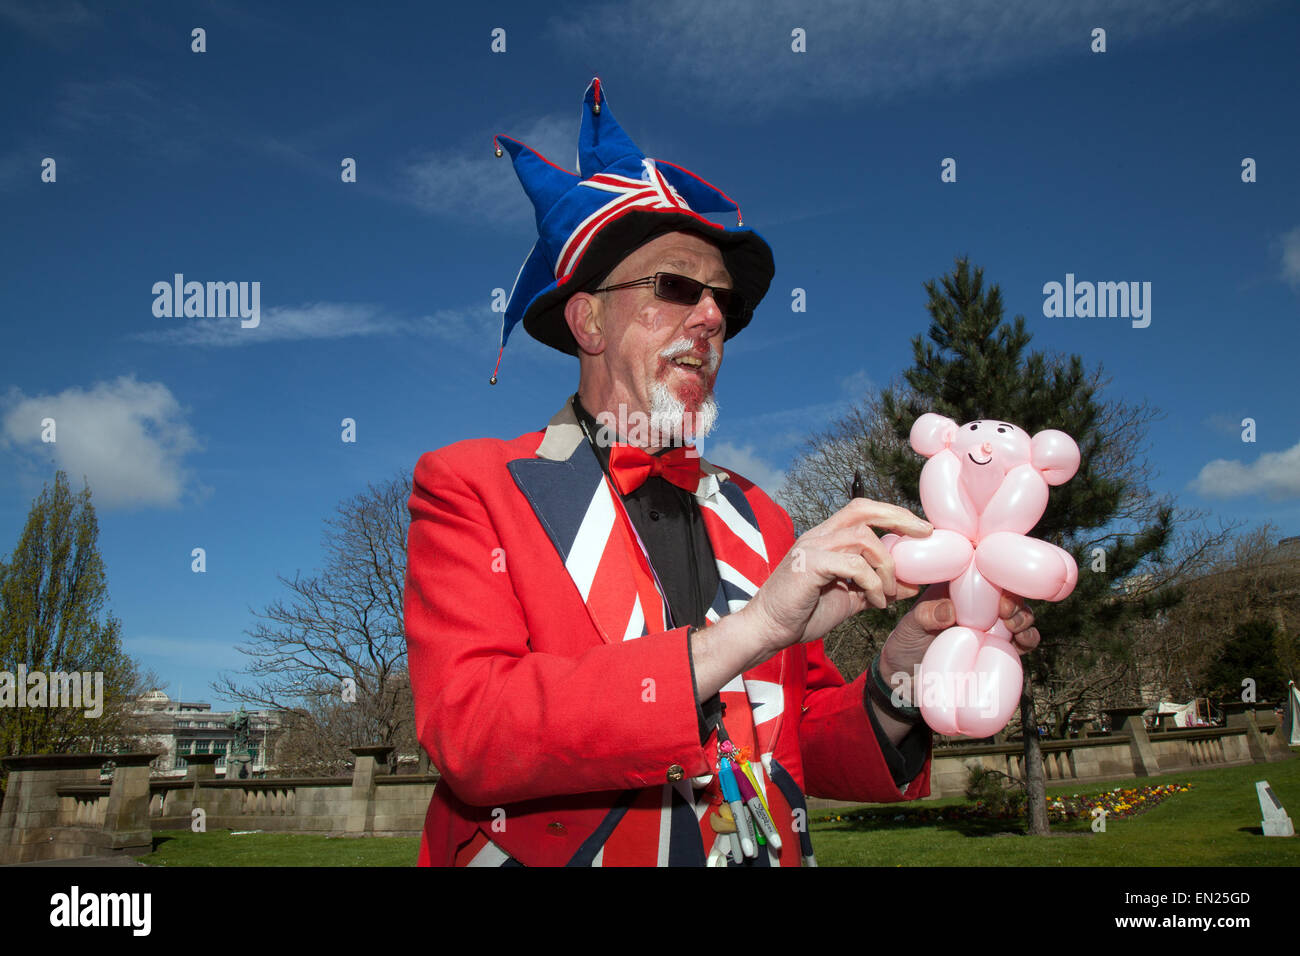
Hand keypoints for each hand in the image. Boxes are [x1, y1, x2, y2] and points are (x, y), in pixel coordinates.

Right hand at [739, 498, 932, 656]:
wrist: (768, 630)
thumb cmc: (803, 613)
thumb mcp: (850, 599)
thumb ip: (878, 588)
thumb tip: (913, 584)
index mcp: (826, 538)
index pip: (862, 511)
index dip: (893, 514)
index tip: (921, 530)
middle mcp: (818, 536)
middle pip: (862, 509)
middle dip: (897, 517)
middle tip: (925, 533)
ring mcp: (811, 547)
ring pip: (862, 538)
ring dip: (886, 566)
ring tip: (889, 592)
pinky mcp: (808, 565)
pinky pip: (852, 564)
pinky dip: (872, 583)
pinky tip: (876, 602)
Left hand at [879, 582, 1039, 681]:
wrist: (906, 680)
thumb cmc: (906, 643)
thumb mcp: (910, 626)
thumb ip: (925, 615)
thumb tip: (949, 611)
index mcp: (957, 589)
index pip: (982, 571)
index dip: (996, 571)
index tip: (994, 584)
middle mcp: (978, 604)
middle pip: (1007, 591)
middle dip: (1015, 597)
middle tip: (1007, 611)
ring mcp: (991, 626)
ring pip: (1019, 614)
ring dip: (1025, 617)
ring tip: (1016, 626)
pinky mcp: (999, 650)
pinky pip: (1022, 641)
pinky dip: (1028, 639)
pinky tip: (1024, 642)